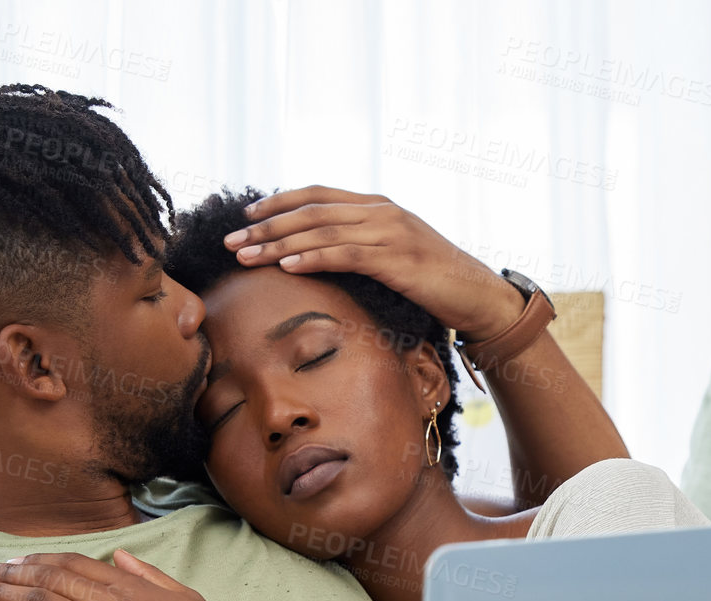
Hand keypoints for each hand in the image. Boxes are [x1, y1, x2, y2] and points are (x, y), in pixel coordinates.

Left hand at [0, 550, 275, 600]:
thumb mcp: (182, 594)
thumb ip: (148, 574)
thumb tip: (120, 557)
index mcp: (129, 583)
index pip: (73, 562)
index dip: (38, 559)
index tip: (13, 560)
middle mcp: (110, 600)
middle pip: (48, 577)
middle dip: (7, 571)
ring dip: (1, 594)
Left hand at [223, 185, 525, 340]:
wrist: (479, 295)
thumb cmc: (436, 282)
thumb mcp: (394, 256)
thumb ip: (362, 247)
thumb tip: (322, 257)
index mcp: (377, 206)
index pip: (318, 194)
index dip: (279, 203)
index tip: (246, 216)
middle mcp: (380, 211)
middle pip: (311, 211)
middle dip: (266, 226)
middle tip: (231, 241)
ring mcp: (391, 232)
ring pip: (323, 231)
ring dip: (279, 244)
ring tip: (246, 256)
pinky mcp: (398, 259)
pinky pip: (347, 254)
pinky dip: (314, 258)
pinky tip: (287, 266)